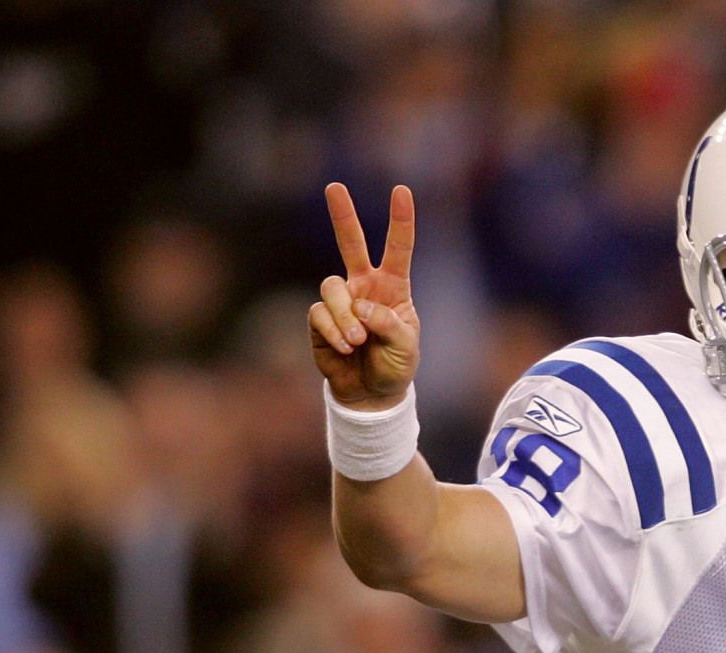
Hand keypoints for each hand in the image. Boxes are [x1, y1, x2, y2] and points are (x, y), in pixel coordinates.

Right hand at [309, 183, 418, 409]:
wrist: (371, 392)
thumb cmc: (395, 365)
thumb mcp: (405, 346)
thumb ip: (388, 323)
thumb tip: (361, 307)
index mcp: (393, 287)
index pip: (398, 249)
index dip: (400, 220)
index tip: (401, 191)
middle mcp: (364, 287)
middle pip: (351, 244)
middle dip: (343, 216)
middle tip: (335, 187)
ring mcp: (341, 301)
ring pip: (332, 287)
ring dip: (345, 316)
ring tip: (357, 341)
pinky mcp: (320, 319)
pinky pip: (320, 314)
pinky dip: (333, 331)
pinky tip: (344, 347)